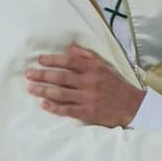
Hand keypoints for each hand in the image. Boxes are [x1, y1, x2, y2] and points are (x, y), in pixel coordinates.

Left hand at [26, 45, 144, 125]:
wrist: (132, 106)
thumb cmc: (116, 85)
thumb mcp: (105, 66)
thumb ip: (87, 56)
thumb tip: (70, 47)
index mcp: (94, 69)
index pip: (69, 61)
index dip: (53, 60)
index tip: (40, 60)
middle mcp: (89, 82)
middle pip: (61, 77)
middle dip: (43, 75)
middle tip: (29, 74)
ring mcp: (88, 98)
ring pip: (61, 93)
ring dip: (44, 91)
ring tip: (31, 88)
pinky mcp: (88, 112)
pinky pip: (67, 109)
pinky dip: (54, 107)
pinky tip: (43, 104)